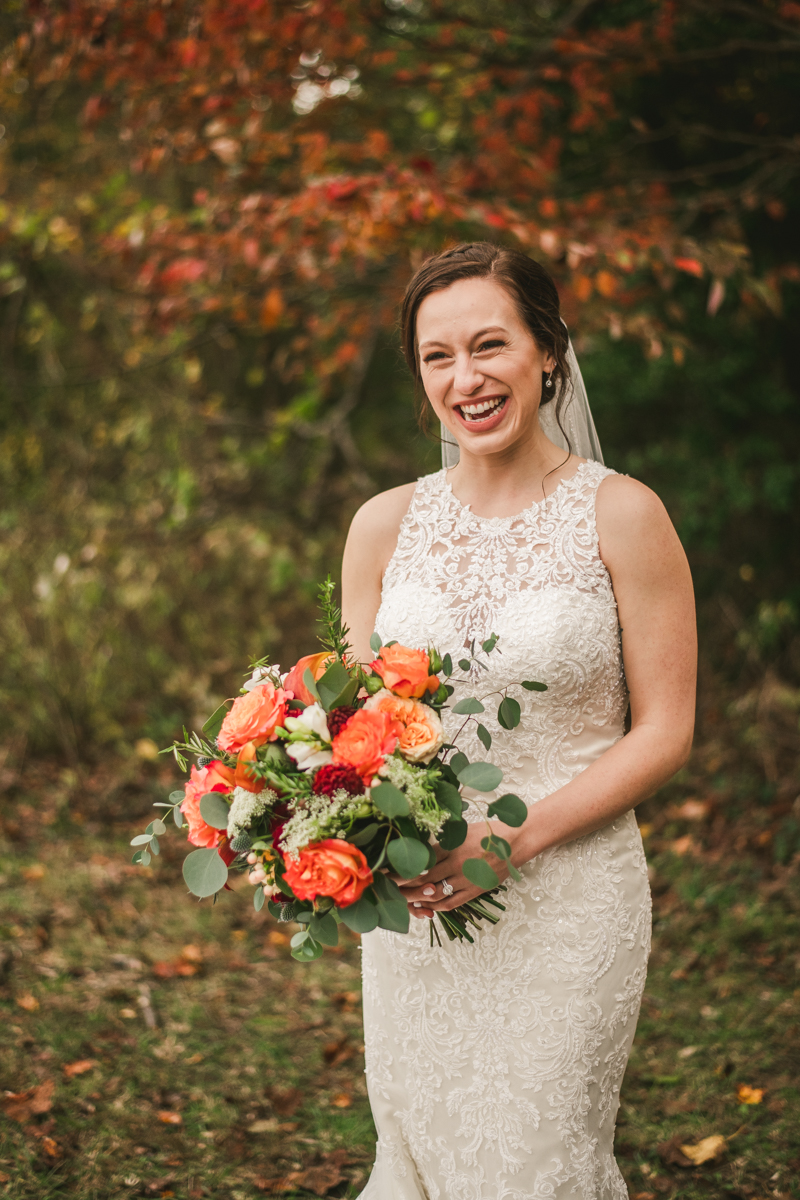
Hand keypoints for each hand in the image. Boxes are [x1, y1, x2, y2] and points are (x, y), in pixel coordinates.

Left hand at [392, 820, 524, 919]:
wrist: (514, 842)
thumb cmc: (486, 832)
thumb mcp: (461, 831)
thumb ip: (441, 842)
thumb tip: (419, 851)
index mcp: (450, 846)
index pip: (419, 861)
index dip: (401, 868)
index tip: (387, 872)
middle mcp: (455, 864)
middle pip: (422, 879)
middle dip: (402, 885)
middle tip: (388, 888)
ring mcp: (465, 879)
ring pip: (434, 894)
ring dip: (416, 898)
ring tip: (403, 898)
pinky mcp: (474, 891)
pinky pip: (451, 903)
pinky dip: (435, 906)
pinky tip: (425, 906)